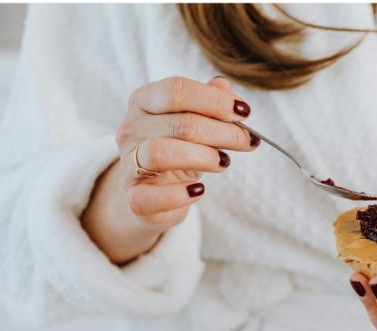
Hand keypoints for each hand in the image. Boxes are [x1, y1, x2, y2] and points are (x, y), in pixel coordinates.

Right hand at [82, 76, 258, 263]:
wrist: (153, 193)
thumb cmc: (178, 151)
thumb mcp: (194, 122)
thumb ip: (209, 103)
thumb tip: (224, 86)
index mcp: (144, 101)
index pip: (176, 90)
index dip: (214, 100)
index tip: (244, 112)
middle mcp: (131, 129)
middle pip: (180, 123)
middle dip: (223, 132)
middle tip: (247, 141)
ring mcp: (129, 164)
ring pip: (162, 153)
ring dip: (204, 157)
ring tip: (224, 162)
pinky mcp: (134, 198)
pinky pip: (151, 196)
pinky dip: (179, 194)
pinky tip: (199, 190)